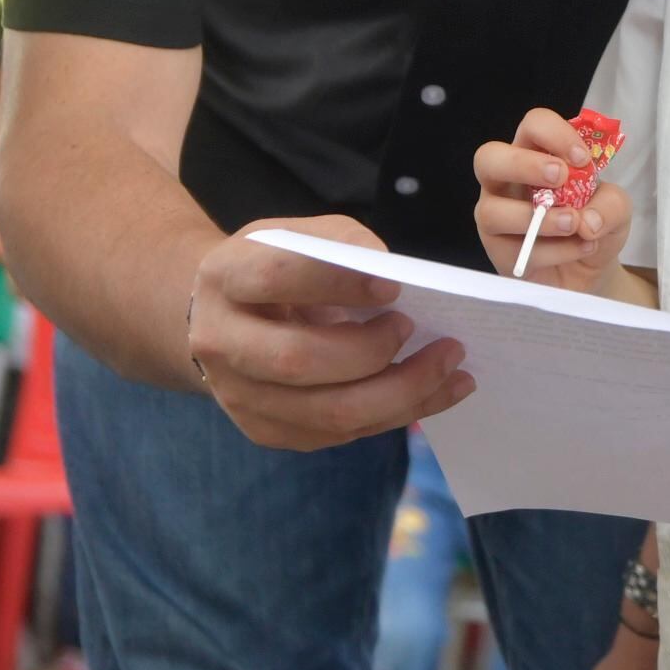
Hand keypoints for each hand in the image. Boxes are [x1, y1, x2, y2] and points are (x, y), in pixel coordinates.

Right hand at [184, 215, 468, 452]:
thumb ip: (340, 242)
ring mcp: (239, 396)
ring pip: (328, 412)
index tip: (395, 286)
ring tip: (451, 366)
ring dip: (402, 393)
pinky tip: (436, 391)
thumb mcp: (295, 235)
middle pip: (300, 360)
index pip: (276, 279)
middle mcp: (220, 342)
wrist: (218, 318)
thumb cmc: (273, 268)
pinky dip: (398, 413)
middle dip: (373, 351)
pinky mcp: (266, 430)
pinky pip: (341, 433)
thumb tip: (387, 269)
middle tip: (418, 330)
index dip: (337, 283)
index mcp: (224, 279)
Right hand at [473, 110, 631, 287]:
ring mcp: (497, 217)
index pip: (532, 125)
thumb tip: (585, 220)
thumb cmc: (594, 223)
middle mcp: (507, 181)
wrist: (591, 268)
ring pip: (492, 211)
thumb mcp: (617, 209)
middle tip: (560, 177)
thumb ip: (611, 204)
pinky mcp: (500, 252)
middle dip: (523, 165)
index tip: (582, 159)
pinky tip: (580, 248)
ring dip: (540, 218)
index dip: (555, 135)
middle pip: (488, 158)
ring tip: (575, 225)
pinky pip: (518, 249)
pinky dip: (556, 250)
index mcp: (534, 155)